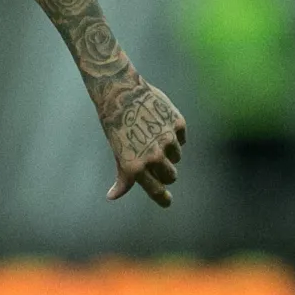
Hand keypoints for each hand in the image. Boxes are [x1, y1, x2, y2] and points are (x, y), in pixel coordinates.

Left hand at [99, 75, 185, 206]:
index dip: (163, 199)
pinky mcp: (178, 124)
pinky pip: (182, 138)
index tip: (167, 202)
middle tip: (157, 162)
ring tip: (153, 136)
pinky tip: (160, 124)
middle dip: (166, 173)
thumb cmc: (116, 125)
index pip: (156, 191)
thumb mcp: (118, 152)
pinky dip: (175, 135)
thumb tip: (112, 196)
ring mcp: (168, 140)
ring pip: (177, 156)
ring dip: (169, 152)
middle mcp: (153, 156)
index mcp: (135, 167)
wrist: (121, 93)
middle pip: (171, 176)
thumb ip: (123, 176)